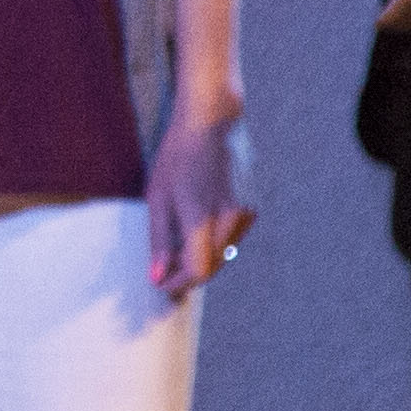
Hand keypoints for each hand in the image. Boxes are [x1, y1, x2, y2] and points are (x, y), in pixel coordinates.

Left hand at [147, 107, 253, 298]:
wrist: (213, 124)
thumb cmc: (178, 156)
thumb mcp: (157, 197)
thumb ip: (159, 239)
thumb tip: (157, 277)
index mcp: (203, 215)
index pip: (197, 269)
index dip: (178, 284)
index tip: (160, 286)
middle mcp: (232, 218)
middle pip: (212, 266)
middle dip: (187, 275)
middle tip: (163, 274)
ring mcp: (247, 213)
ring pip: (223, 254)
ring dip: (201, 259)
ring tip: (175, 252)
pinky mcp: (253, 208)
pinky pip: (231, 238)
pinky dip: (213, 244)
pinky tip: (195, 234)